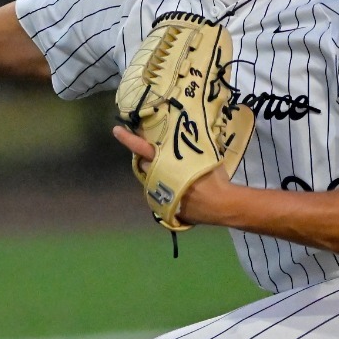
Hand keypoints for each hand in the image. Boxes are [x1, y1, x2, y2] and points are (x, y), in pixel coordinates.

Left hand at [112, 125, 235, 225]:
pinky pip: (161, 195)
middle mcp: (158, 178)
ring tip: (173, 174)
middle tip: (161, 156)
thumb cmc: (214, 179)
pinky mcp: (165, 208)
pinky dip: (167, 191)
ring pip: (151, 180)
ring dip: (157, 175)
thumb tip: (185, 142)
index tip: (116, 130)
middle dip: (148, 160)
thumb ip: (188, 151)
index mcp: (166, 163)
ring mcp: (160, 194)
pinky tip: (181, 191)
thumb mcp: (202, 157)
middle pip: (144, 165)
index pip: (142, 148)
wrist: (222, 205)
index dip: (128, 139)